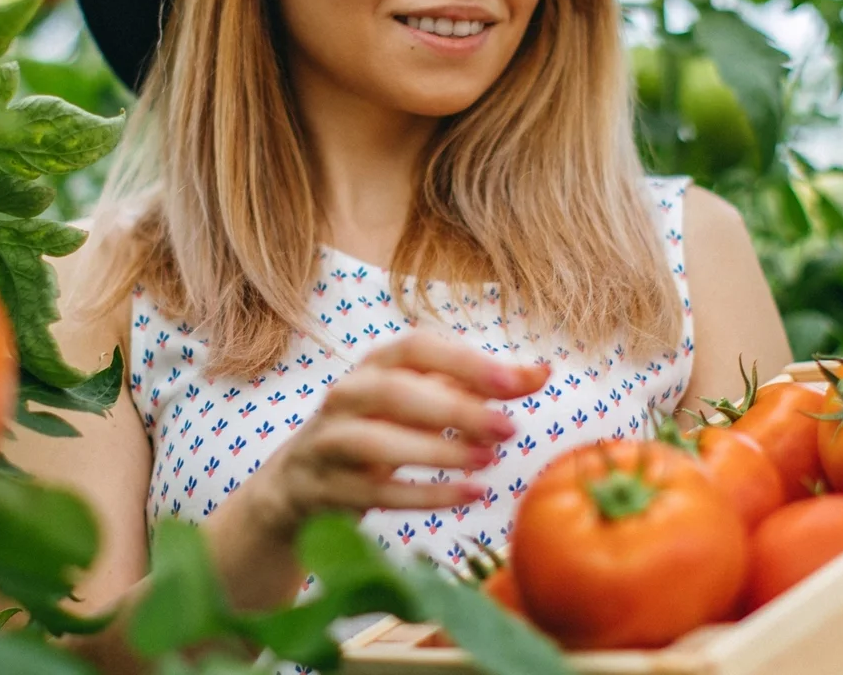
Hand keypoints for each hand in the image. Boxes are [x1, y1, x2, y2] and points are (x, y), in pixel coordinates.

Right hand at [237, 331, 550, 539]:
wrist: (299, 483)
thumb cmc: (378, 430)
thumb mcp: (422, 401)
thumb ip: (478, 386)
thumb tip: (542, 371)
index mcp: (374, 365)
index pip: (415, 347)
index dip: (465, 361)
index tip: (516, 382)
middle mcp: (346, 396)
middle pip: (394, 391)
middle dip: (454, 409)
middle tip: (509, 429)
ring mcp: (329, 442)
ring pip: (375, 441)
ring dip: (436, 452)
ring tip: (488, 462)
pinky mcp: (326, 488)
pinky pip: (374, 493)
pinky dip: (425, 495)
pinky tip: (469, 495)